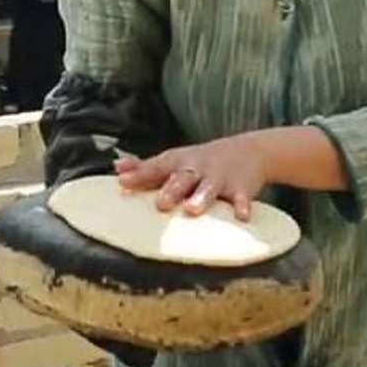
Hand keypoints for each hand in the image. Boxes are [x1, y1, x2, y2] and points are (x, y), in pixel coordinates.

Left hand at [116, 134, 270, 219]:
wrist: (249, 150)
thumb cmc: (202, 161)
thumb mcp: (175, 159)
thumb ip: (147, 166)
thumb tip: (117, 167)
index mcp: (178, 162)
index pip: (156, 168)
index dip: (139, 175)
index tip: (123, 182)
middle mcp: (197, 169)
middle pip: (181, 178)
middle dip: (171, 190)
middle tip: (160, 204)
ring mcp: (219, 178)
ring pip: (208, 188)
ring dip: (200, 198)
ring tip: (192, 210)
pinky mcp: (241, 188)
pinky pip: (241, 199)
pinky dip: (241, 206)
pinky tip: (241, 216)